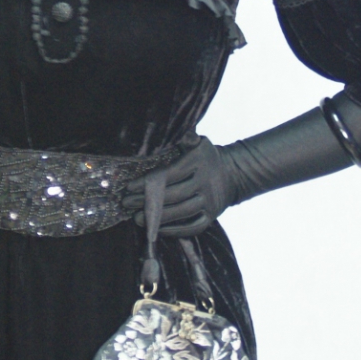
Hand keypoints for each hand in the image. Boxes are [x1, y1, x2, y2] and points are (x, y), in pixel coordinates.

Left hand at [122, 135, 238, 235]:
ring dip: (157, 218)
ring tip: (136, 218)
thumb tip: (177, 129)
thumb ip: (187, 137)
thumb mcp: (200, 143)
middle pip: (174, 195)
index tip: (130, 186)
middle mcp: (206, 183)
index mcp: (199, 162)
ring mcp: (210, 202)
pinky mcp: (211, 217)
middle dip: (147, 200)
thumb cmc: (206, 157)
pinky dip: (174, 230)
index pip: (170, 174)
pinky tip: (156, 229)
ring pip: (182, 212)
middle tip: (127, 203)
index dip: (149, 181)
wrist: (233, 175)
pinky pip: (192, 227)